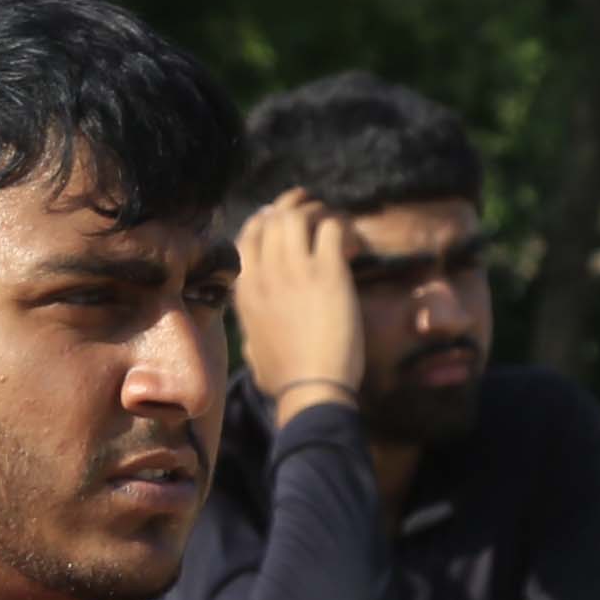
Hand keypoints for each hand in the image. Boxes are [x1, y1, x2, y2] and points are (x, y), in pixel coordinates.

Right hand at [232, 190, 370, 410]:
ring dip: (321, 213)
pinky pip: (333, 228)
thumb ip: (251, 332)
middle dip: (296, 208)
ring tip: (337, 225)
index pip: (248, 234)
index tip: (286, 220)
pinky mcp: (327, 273)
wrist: (311, 391)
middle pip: (274, 218)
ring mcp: (295, 270)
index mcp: (245, 290)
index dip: (268, 220)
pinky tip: (354, 246)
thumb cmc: (285, 381)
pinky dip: (345, 229)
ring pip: (300, 215)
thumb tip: (252, 336)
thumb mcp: (253, 352)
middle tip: (317, 213)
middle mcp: (265, 273)